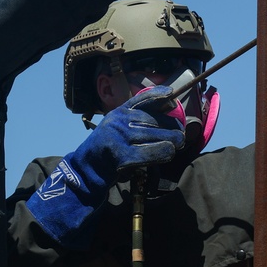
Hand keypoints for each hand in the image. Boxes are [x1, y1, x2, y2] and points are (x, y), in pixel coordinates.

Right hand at [26, 86, 183, 248]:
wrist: (85, 172)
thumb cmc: (108, 152)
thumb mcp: (118, 130)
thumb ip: (137, 122)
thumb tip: (168, 115)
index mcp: (118, 113)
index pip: (141, 99)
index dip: (158, 95)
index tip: (171, 94)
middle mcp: (118, 121)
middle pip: (154, 120)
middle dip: (172, 128)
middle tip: (180, 136)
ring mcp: (118, 137)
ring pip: (156, 136)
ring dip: (171, 142)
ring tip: (177, 146)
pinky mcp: (120, 155)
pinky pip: (150, 152)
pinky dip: (163, 153)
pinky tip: (168, 154)